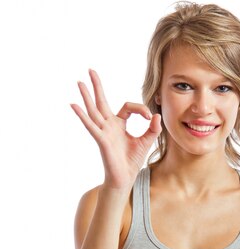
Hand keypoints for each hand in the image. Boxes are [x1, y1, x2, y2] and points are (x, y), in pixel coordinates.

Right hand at [70, 68, 161, 189]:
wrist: (125, 178)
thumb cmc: (132, 161)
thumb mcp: (146, 142)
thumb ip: (152, 129)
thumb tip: (156, 115)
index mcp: (119, 124)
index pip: (128, 107)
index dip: (140, 109)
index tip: (149, 116)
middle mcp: (108, 126)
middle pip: (101, 102)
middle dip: (97, 86)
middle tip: (90, 70)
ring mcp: (103, 132)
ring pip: (94, 111)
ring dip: (87, 97)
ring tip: (79, 82)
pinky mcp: (101, 140)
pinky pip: (91, 126)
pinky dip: (82, 116)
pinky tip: (74, 105)